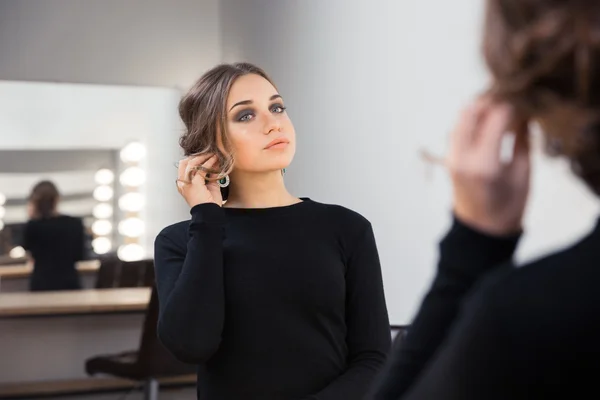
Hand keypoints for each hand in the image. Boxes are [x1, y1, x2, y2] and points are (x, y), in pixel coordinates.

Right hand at [176, 154, 222, 207]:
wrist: (209, 214)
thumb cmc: (209, 204)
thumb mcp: (209, 186)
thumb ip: (210, 175)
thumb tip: (215, 164)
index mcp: (184, 184)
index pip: (184, 166)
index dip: (194, 158)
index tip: (205, 155)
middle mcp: (182, 183)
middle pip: (185, 162)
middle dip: (197, 156)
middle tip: (208, 153)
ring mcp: (187, 183)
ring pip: (192, 163)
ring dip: (203, 157)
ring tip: (212, 154)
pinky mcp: (194, 184)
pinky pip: (201, 169)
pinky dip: (209, 163)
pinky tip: (215, 159)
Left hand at [447, 97, 530, 235]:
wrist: (480, 229)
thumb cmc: (509, 206)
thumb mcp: (523, 173)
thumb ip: (523, 139)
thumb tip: (526, 109)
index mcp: (485, 164)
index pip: (496, 116)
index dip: (513, 103)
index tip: (526, 101)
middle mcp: (463, 157)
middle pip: (472, 110)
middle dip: (493, 99)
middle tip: (512, 100)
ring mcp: (451, 156)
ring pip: (462, 115)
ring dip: (481, 107)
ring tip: (502, 110)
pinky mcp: (448, 156)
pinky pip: (458, 127)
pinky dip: (473, 119)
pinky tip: (490, 123)